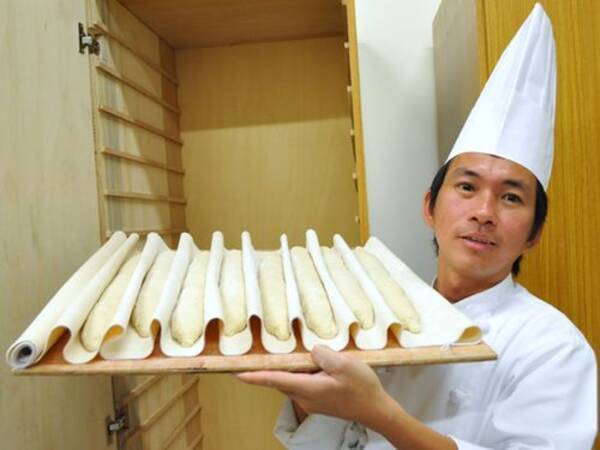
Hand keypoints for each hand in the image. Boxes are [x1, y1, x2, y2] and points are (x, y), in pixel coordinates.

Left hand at [236, 345, 388, 426]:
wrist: (376, 409)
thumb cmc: (361, 388)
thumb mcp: (344, 365)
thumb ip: (323, 355)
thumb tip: (311, 351)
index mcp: (308, 388)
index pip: (274, 379)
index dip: (254, 376)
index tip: (236, 372)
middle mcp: (304, 397)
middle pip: (280, 380)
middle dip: (267, 369)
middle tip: (253, 355)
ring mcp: (311, 400)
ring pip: (291, 381)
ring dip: (284, 371)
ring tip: (282, 356)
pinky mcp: (318, 400)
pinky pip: (301, 384)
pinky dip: (298, 374)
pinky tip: (307, 364)